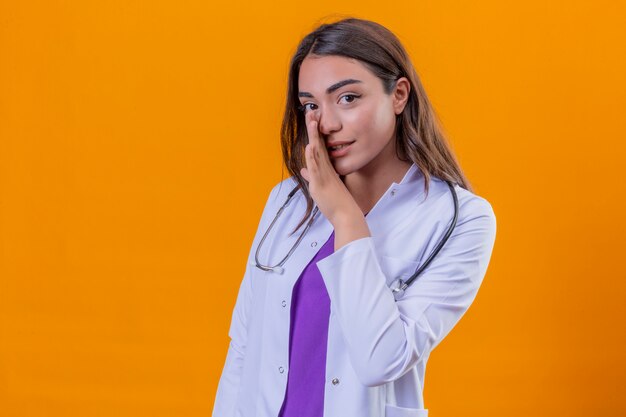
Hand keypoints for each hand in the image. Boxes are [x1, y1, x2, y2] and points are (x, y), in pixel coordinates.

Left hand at [299, 110, 359, 226]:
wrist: (346, 214)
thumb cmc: (335, 202)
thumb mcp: (319, 187)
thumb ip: (311, 176)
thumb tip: (303, 170)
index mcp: (325, 168)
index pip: (318, 146)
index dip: (314, 132)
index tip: (312, 119)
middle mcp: (325, 168)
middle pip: (318, 143)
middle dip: (314, 127)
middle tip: (312, 111)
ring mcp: (324, 174)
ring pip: (317, 151)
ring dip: (313, 135)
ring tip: (311, 120)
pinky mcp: (321, 183)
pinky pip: (316, 168)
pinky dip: (312, 156)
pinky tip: (310, 145)